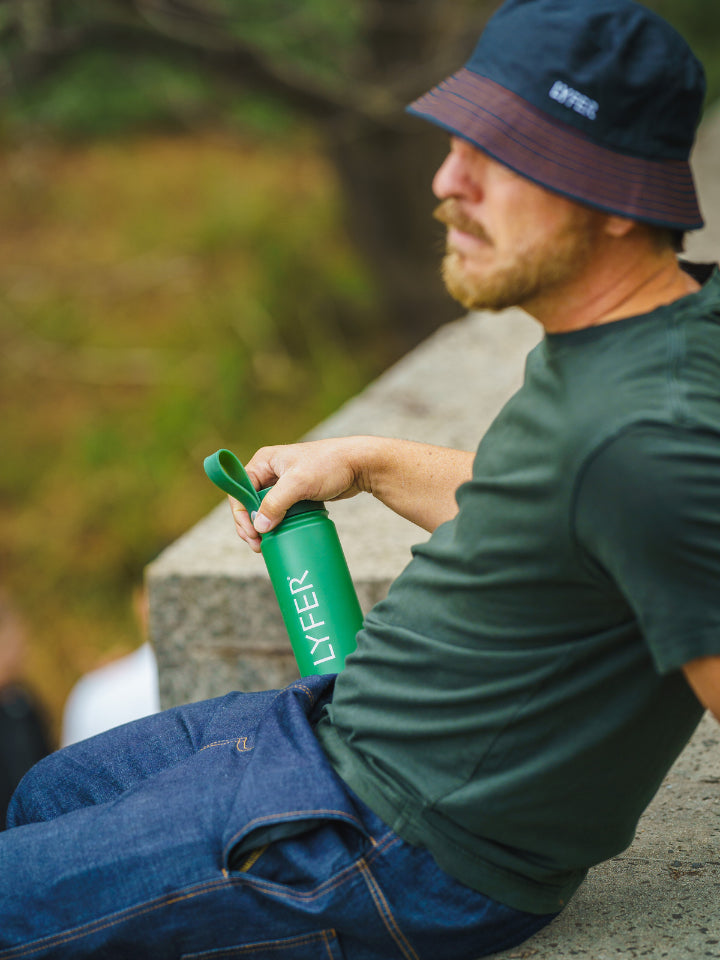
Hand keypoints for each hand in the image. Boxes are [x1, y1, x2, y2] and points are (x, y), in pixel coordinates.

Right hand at [228, 439, 370, 552]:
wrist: (360, 464)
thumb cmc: (330, 465)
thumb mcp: (299, 482)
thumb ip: (276, 503)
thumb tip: (259, 527)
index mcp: (264, 462)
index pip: (240, 490)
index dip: (240, 514)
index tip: (251, 534)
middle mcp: (271, 472)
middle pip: (250, 503)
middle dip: (251, 526)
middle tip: (258, 547)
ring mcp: (285, 484)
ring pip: (266, 511)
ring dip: (264, 529)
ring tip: (266, 547)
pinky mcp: (298, 495)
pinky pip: (282, 513)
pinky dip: (278, 526)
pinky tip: (278, 539)